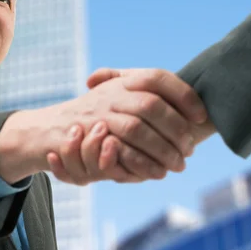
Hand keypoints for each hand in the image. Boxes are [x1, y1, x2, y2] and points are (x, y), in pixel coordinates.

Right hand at [0, 68, 206, 184]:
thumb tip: (189, 104)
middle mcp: (110, 95)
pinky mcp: (86, 138)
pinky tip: (156, 173)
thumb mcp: (113, 96)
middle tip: (190, 149)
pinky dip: (142, 164)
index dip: (183, 95)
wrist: (49, 130)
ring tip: (178, 165)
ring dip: (162, 150)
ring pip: (136, 129)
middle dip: (176, 129)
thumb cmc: (90, 116)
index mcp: (122, 83)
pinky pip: (118, 151)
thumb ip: (142, 94)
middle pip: (151, 105)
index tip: (201, 116)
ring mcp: (97, 115)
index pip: (157, 77)